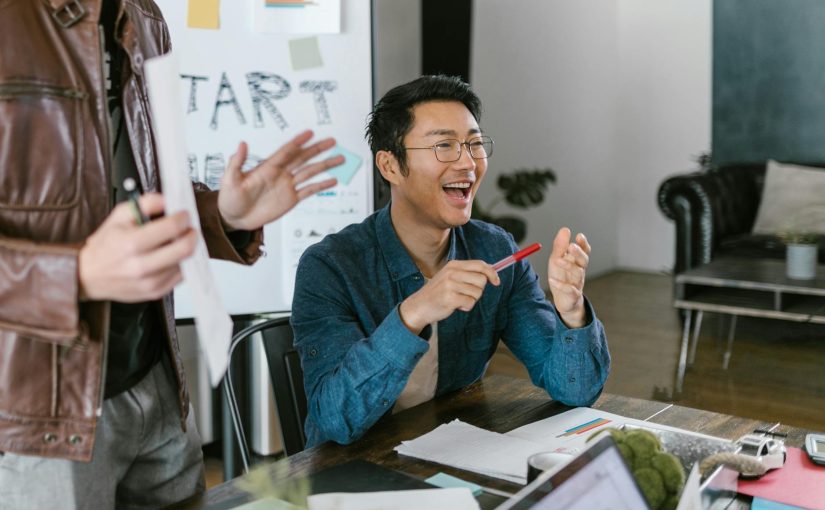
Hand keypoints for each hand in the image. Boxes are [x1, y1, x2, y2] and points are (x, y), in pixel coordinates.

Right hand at [78, 194, 196, 301]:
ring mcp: (150, 282)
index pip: (172, 228)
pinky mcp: (156, 292)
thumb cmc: (105, 246)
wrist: (89, 275)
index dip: (183, 218)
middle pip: (184, 249)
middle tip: (189, 228)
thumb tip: (167, 200)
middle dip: (192, 234)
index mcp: (131, 244)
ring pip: (185, 263)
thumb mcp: (118, 216)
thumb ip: (145, 203)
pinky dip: (181, 264)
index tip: (184, 215)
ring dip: (188, 250)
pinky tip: (173, 256)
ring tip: (179, 241)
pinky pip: (181, 276)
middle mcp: (141, 266)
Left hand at [217, 130, 342, 230]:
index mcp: (267, 167)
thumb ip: (237, 162)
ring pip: (310, 173)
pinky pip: (309, 191)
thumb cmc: (229, 198)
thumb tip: (242, 144)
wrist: (234, 218)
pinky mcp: (290, 199)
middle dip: (317, 150)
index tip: (310, 133)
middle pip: (302, 158)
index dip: (298, 142)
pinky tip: (333, 181)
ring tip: (340, 159)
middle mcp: (280, 174)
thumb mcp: (229, 179)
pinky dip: (321, 186)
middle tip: (332, 141)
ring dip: (325, 166)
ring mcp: (287, 186)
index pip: (286, 152)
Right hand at [398, 260, 499, 333]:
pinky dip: (466, 307)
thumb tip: (491, 273)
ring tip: (458, 300)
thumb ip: (467, 273)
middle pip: (482, 280)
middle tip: (465, 294)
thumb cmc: (438, 292)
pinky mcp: (450, 298)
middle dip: (478, 290)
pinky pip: (470, 302)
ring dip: (471, 300)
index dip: (492, 273)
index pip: (480, 265)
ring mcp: (450, 285)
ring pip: (477, 293)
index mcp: (453, 265)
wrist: (419, 306)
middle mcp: (452, 272)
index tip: (496, 281)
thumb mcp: (450, 276)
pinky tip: (455, 306)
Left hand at [547, 227, 590, 327]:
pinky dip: (561, 285)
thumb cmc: (561, 276)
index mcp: (576, 261)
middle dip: (579, 253)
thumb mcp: (557, 259)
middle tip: (571, 246)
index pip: (584, 250)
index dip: (583, 244)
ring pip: (578, 273)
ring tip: (557, 260)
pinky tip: (552, 281)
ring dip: (568, 266)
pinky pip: (570, 290)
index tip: (579, 236)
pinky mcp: (573, 295)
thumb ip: (560, 246)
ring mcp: (577, 283)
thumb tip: (565, 229)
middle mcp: (579, 271)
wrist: (563, 299)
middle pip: (583, 260)